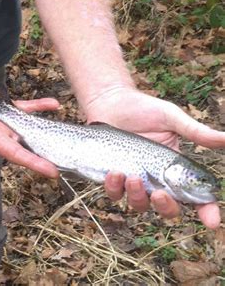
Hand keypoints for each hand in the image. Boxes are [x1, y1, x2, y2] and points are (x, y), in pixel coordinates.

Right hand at [0, 75, 60, 177]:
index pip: (13, 152)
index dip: (33, 162)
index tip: (52, 172)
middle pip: (26, 147)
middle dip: (46, 155)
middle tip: (70, 161)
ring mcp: (1, 121)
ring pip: (29, 128)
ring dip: (47, 130)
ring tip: (68, 132)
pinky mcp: (2, 107)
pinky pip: (24, 109)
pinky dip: (39, 107)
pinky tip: (54, 104)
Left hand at [85, 87, 223, 228]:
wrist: (110, 99)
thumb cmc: (143, 108)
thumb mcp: (172, 118)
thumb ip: (196, 132)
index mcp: (175, 168)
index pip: (195, 196)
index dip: (206, 211)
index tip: (211, 221)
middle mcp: (156, 178)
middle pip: (168, 208)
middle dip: (166, 207)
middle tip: (159, 194)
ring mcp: (133, 180)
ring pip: (140, 205)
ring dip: (137, 196)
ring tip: (132, 176)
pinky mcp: (111, 177)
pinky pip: (115, 194)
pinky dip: (115, 188)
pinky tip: (114, 172)